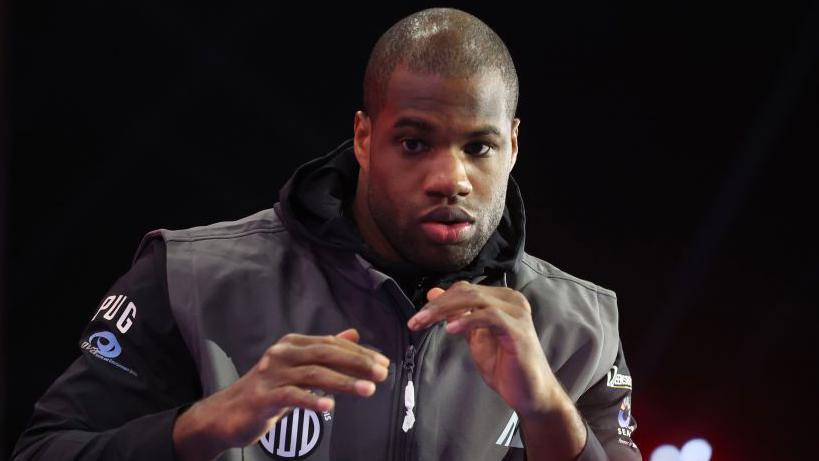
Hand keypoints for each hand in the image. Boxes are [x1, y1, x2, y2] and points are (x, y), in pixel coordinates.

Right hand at [173, 328, 388, 459]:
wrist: (227, 412)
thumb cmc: (268, 389)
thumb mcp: (297, 366)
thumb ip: (325, 350)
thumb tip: (353, 334)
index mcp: (292, 344)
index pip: (331, 344)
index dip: (359, 352)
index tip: (382, 362)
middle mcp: (282, 354)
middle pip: (325, 354)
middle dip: (357, 362)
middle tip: (381, 372)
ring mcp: (271, 374)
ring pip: (313, 375)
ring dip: (343, 382)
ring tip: (367, 390)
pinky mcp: (263, 397)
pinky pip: (292, 396)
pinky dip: (312, 401)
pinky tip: (330, 408)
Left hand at [407, 282, 585, 459]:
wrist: (530, 393)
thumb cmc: (504, 366)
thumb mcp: (475, 337)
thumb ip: (458, 315)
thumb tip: (434, 294)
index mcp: (502, 299)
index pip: (464, 289)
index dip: (439, 300)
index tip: (418, 317)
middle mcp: (512, 300)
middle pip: (466, 292)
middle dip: (436, 306)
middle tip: (415, 321)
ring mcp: (517, 313)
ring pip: (475, 300)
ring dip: (444, 311)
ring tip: (424, 323)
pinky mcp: (518, 330)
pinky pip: (489, 317)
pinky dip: (467, 320)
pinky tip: (450, 329)